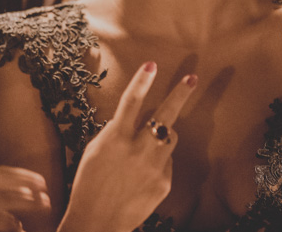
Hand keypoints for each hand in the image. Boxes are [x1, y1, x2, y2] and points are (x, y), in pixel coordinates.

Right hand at [0, 166, 50, 231]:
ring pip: (0, 216)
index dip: (22, 177)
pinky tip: (21, 228)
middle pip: (0, 195)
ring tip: (39, 210)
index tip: (42, 182)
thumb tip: (34, 185)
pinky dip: (12, 227)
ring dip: (23, 212)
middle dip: (27, 196)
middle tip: (46, 199)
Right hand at [59, 62, 197, 231]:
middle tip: (192, 78)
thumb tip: (134, 119)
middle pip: (164, 116)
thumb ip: (115, 133)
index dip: (142, 81)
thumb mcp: (95, 152)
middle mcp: (136, 151)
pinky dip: (158, 162)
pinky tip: (141, 177)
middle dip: (179, 95)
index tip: (152, 64)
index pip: (130, 102)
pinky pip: (167, 161)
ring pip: (169, 137)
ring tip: (145, 148)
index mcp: (115, 139)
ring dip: (162, 135)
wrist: (97, 222)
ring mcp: (153, 168)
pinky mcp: (164, 183)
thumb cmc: (89, 184)